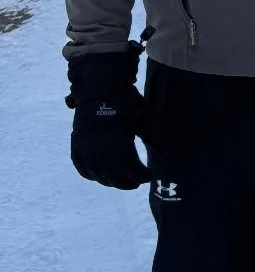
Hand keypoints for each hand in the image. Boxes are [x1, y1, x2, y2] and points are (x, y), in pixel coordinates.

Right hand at [66, 43, 148, 189]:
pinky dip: (91, 174)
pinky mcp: (77, 145)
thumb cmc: (128, 102)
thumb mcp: (144, 118)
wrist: (101, 89)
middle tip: (136, 182)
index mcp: (119, 145)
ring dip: (109, 181)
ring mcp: (86, 150)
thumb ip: (151, 136)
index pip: (130, 170)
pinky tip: (100, 176)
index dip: (140, 175)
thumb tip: (161, 149)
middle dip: (126, 182)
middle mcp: (100, 151)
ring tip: (121, 181)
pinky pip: (82, 167)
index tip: (149, 175)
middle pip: (113, 177)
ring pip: (97, 175)